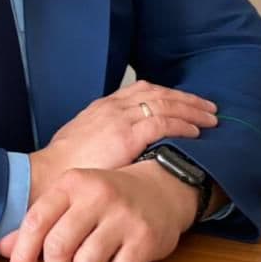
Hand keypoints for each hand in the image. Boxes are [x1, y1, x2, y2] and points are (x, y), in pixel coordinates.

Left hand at [0, 160, 197, 261]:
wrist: (160, 187)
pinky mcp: (145, 239)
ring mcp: (123, 217)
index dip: (22, 253)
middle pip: (58, 248)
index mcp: (72, 183)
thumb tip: (4, 249)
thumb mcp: (71, 199)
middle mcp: (96, 196)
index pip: (36, 221)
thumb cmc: (106, 198)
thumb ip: (40, 222)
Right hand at [29, 80, 216, 201]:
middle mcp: (114, 106)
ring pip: (165, 104)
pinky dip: (182, 125)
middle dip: (186, 99)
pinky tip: (196, 132)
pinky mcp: (127, 135)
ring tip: (211, 118)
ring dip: (191, 110)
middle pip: (159, 92)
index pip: (142, 89)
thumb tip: (119, 142)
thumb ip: (103, 133)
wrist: (50, 171)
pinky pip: (162, 124)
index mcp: (104, 105)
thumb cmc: (66, 163)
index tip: (185, 100)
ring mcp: (121, 118)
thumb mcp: (84, 137)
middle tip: (208, 106)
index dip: (168, 93)